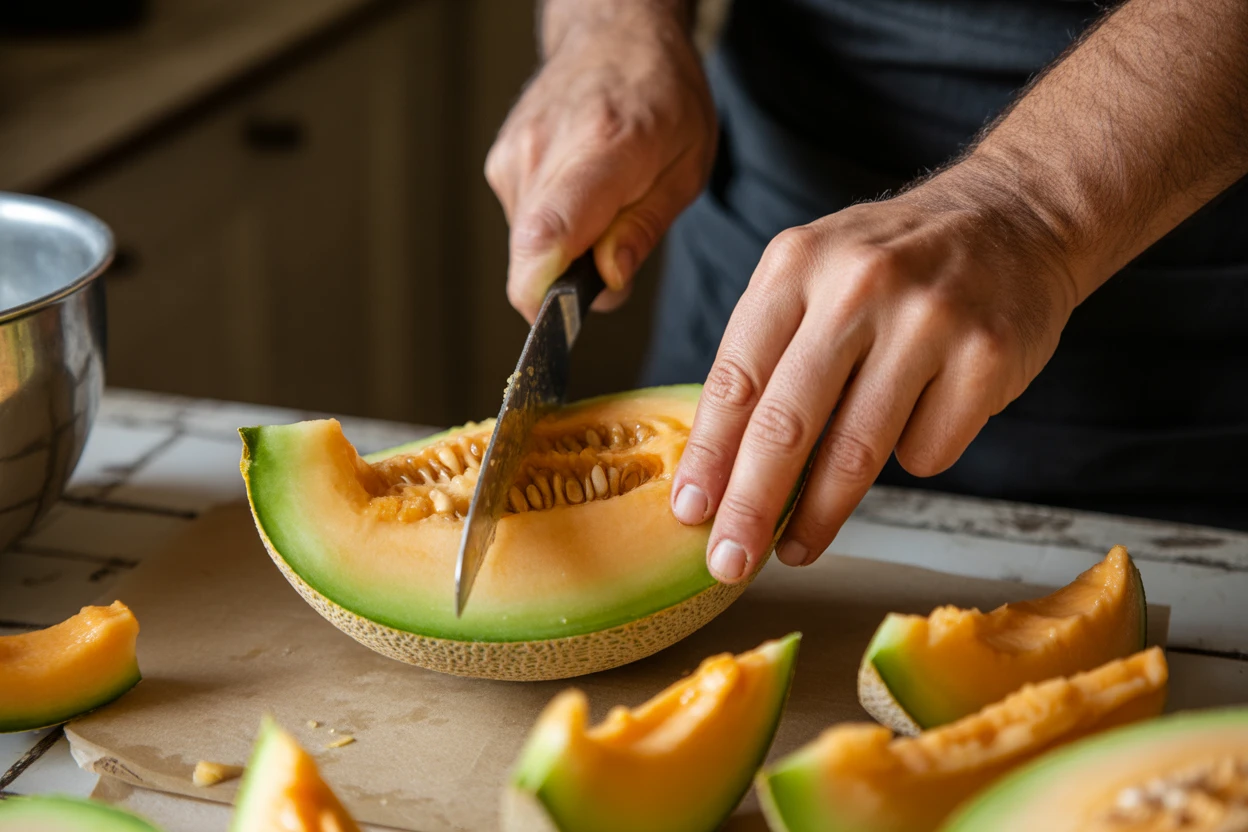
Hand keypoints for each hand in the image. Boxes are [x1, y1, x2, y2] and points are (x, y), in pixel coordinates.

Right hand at [485, 6, 715, 321]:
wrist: (616, 35)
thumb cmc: (663, 97)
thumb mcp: (687, 168)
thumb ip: (644, 230)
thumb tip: (608, 283)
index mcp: (603, 148)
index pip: (546, 236)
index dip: (547, 296)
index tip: (568, 316)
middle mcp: (544, 151)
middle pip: (529, 259)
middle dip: (569, 283)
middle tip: (613, 255)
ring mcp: (514, 155)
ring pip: (525, 249)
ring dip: (564, 253)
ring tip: (601, 209)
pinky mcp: (500, 164)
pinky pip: (522, 226)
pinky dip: (552, 229)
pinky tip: (579, 195)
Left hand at [669, 161, 1081, 581]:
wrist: (1013, 216)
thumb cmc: (892, 263)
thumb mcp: (813, 274)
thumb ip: (769, 352)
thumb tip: (721, 468)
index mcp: (796, 264)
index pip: (736, 378)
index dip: (709, 456)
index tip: (691, 511)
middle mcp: (857, 285)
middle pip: (787, 424)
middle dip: (751, 506)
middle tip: (729, 561)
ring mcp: (928, 320)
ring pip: (857, 451)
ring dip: (820, 516)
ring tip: (795, 550)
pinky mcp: (987, 355)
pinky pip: (928, 450)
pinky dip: (913, 457)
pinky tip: (918, 425)